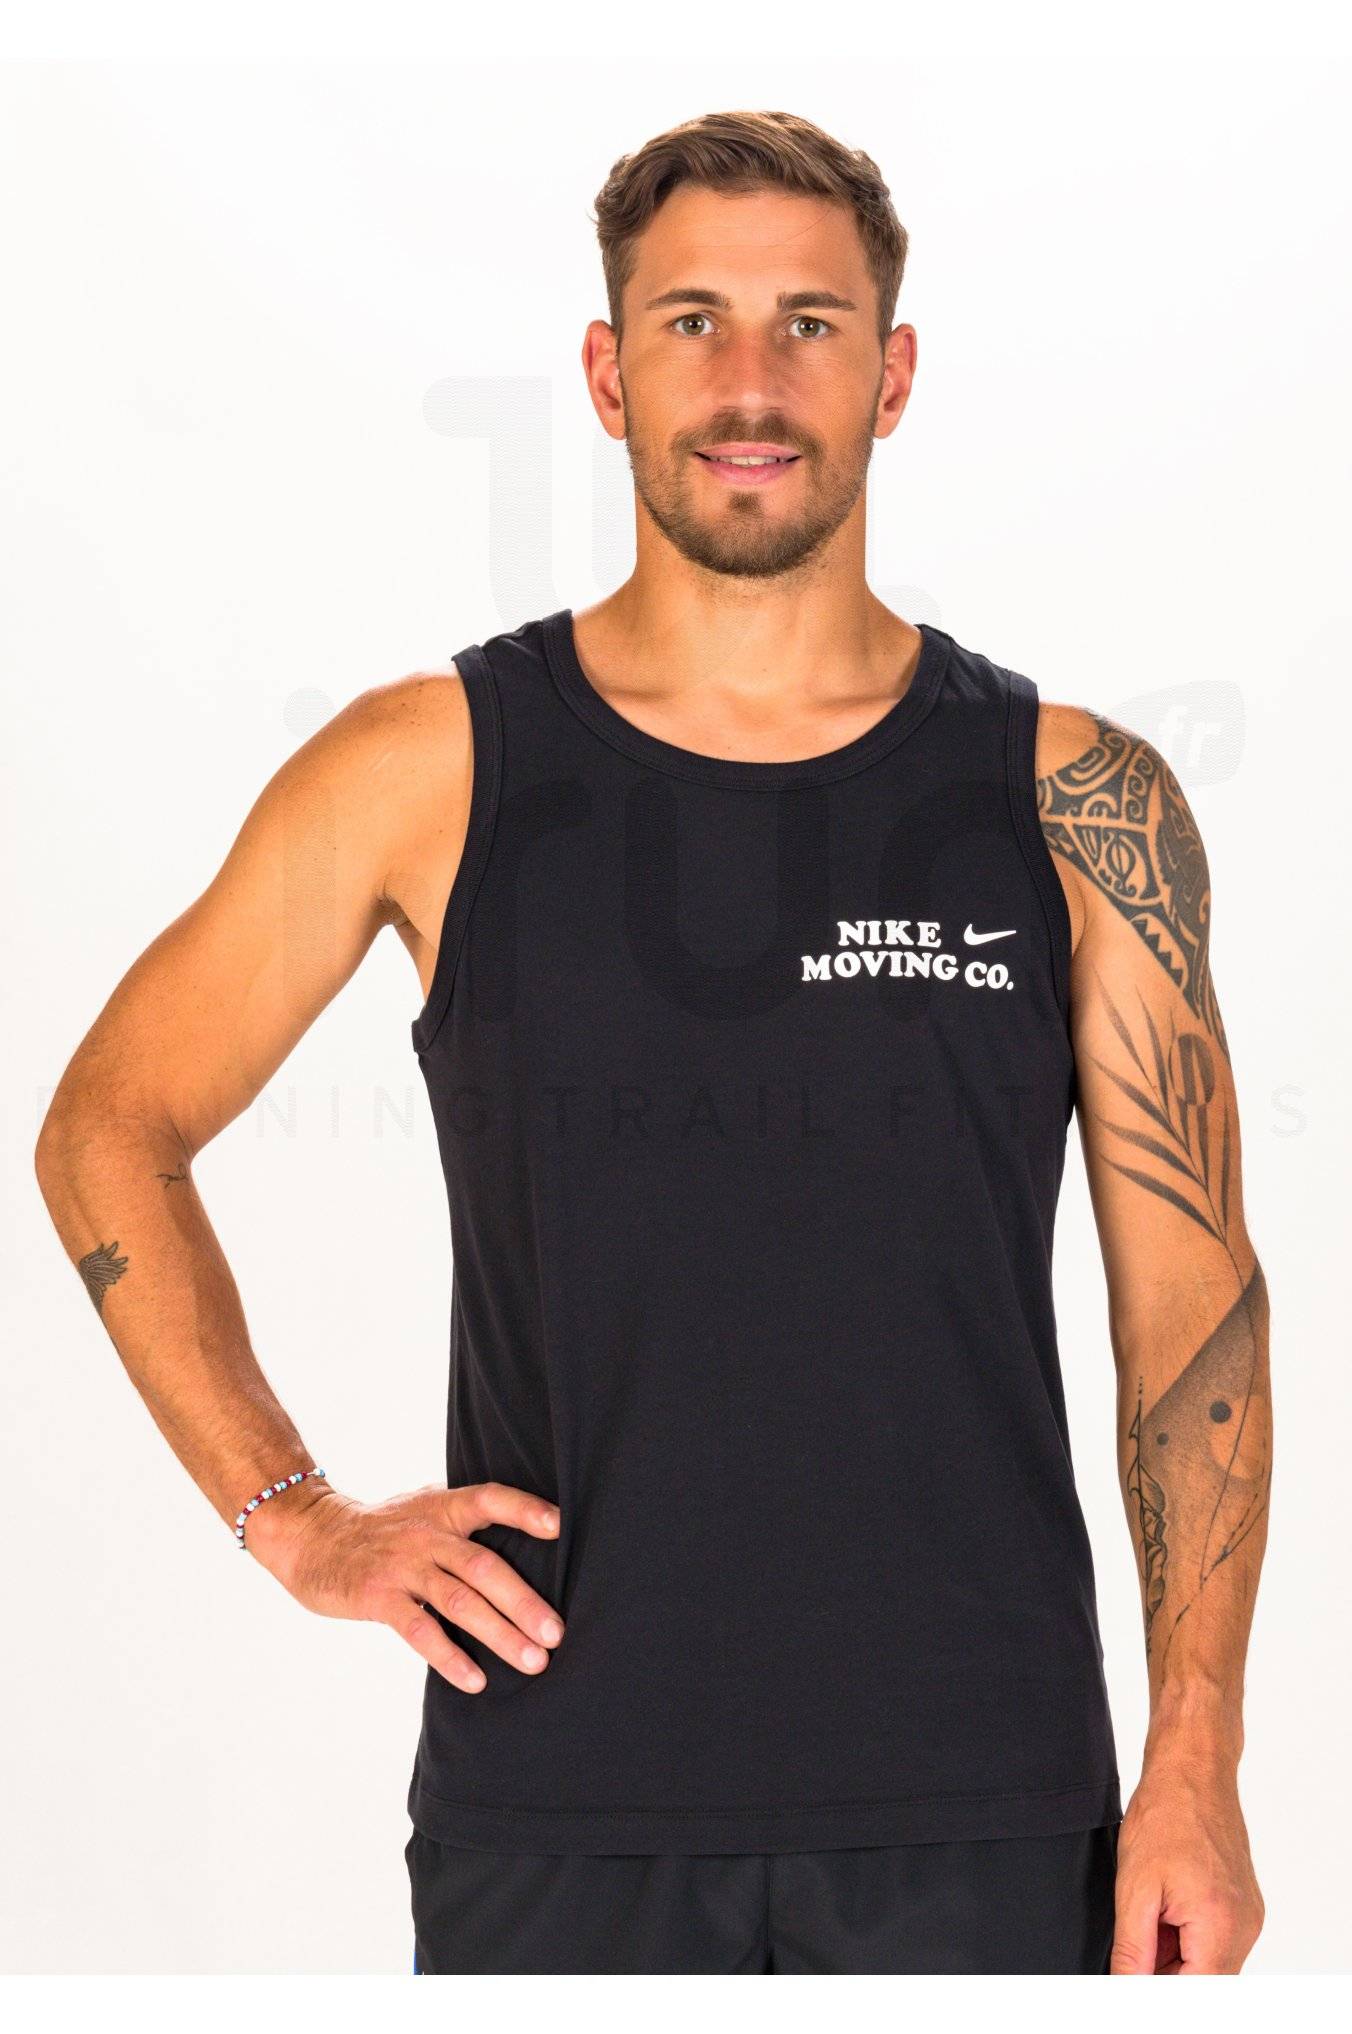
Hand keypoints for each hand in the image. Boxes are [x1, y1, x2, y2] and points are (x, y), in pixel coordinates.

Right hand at [246, 1479, 565, 1692]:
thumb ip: (463, 1519)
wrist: (311, 1536)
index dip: (524, 1510)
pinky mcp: (378, 1597)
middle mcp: (426, 1534)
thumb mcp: (423, 1508)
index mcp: (442, 1508)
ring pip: (459, 1602)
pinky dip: (450, 1657)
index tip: (561, 1526)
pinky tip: (475, 1680)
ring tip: (532, 1661)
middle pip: (483, 1566)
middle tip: (556, 1634)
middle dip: (523, 1602)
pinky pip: (419, 1630)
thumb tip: (529, 1531)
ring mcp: (402, 1566)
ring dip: (499, 1634)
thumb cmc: (382, 1528)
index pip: (489, 1498)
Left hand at [1110, 1752, 1264, 1972]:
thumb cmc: (1165, 1814)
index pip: (1195, 1994)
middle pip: (1204, 1982)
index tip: (1131, 1975)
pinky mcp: (1243, 1905)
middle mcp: (1244, 1927)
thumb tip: (1125, 1988)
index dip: (1157, 1991)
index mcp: (1221, 1926)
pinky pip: (1215, 1941)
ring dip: (1174, 1954)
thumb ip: (1133, 1950)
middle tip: (1133, 1941)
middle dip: (1164, 1972)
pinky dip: (1187, 1936)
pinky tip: (1164, 1905)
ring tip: (1149, 1911)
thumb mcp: (1134, 1888)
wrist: (1192, 1769)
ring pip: (1208, 1963)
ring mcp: (1248, 1916)